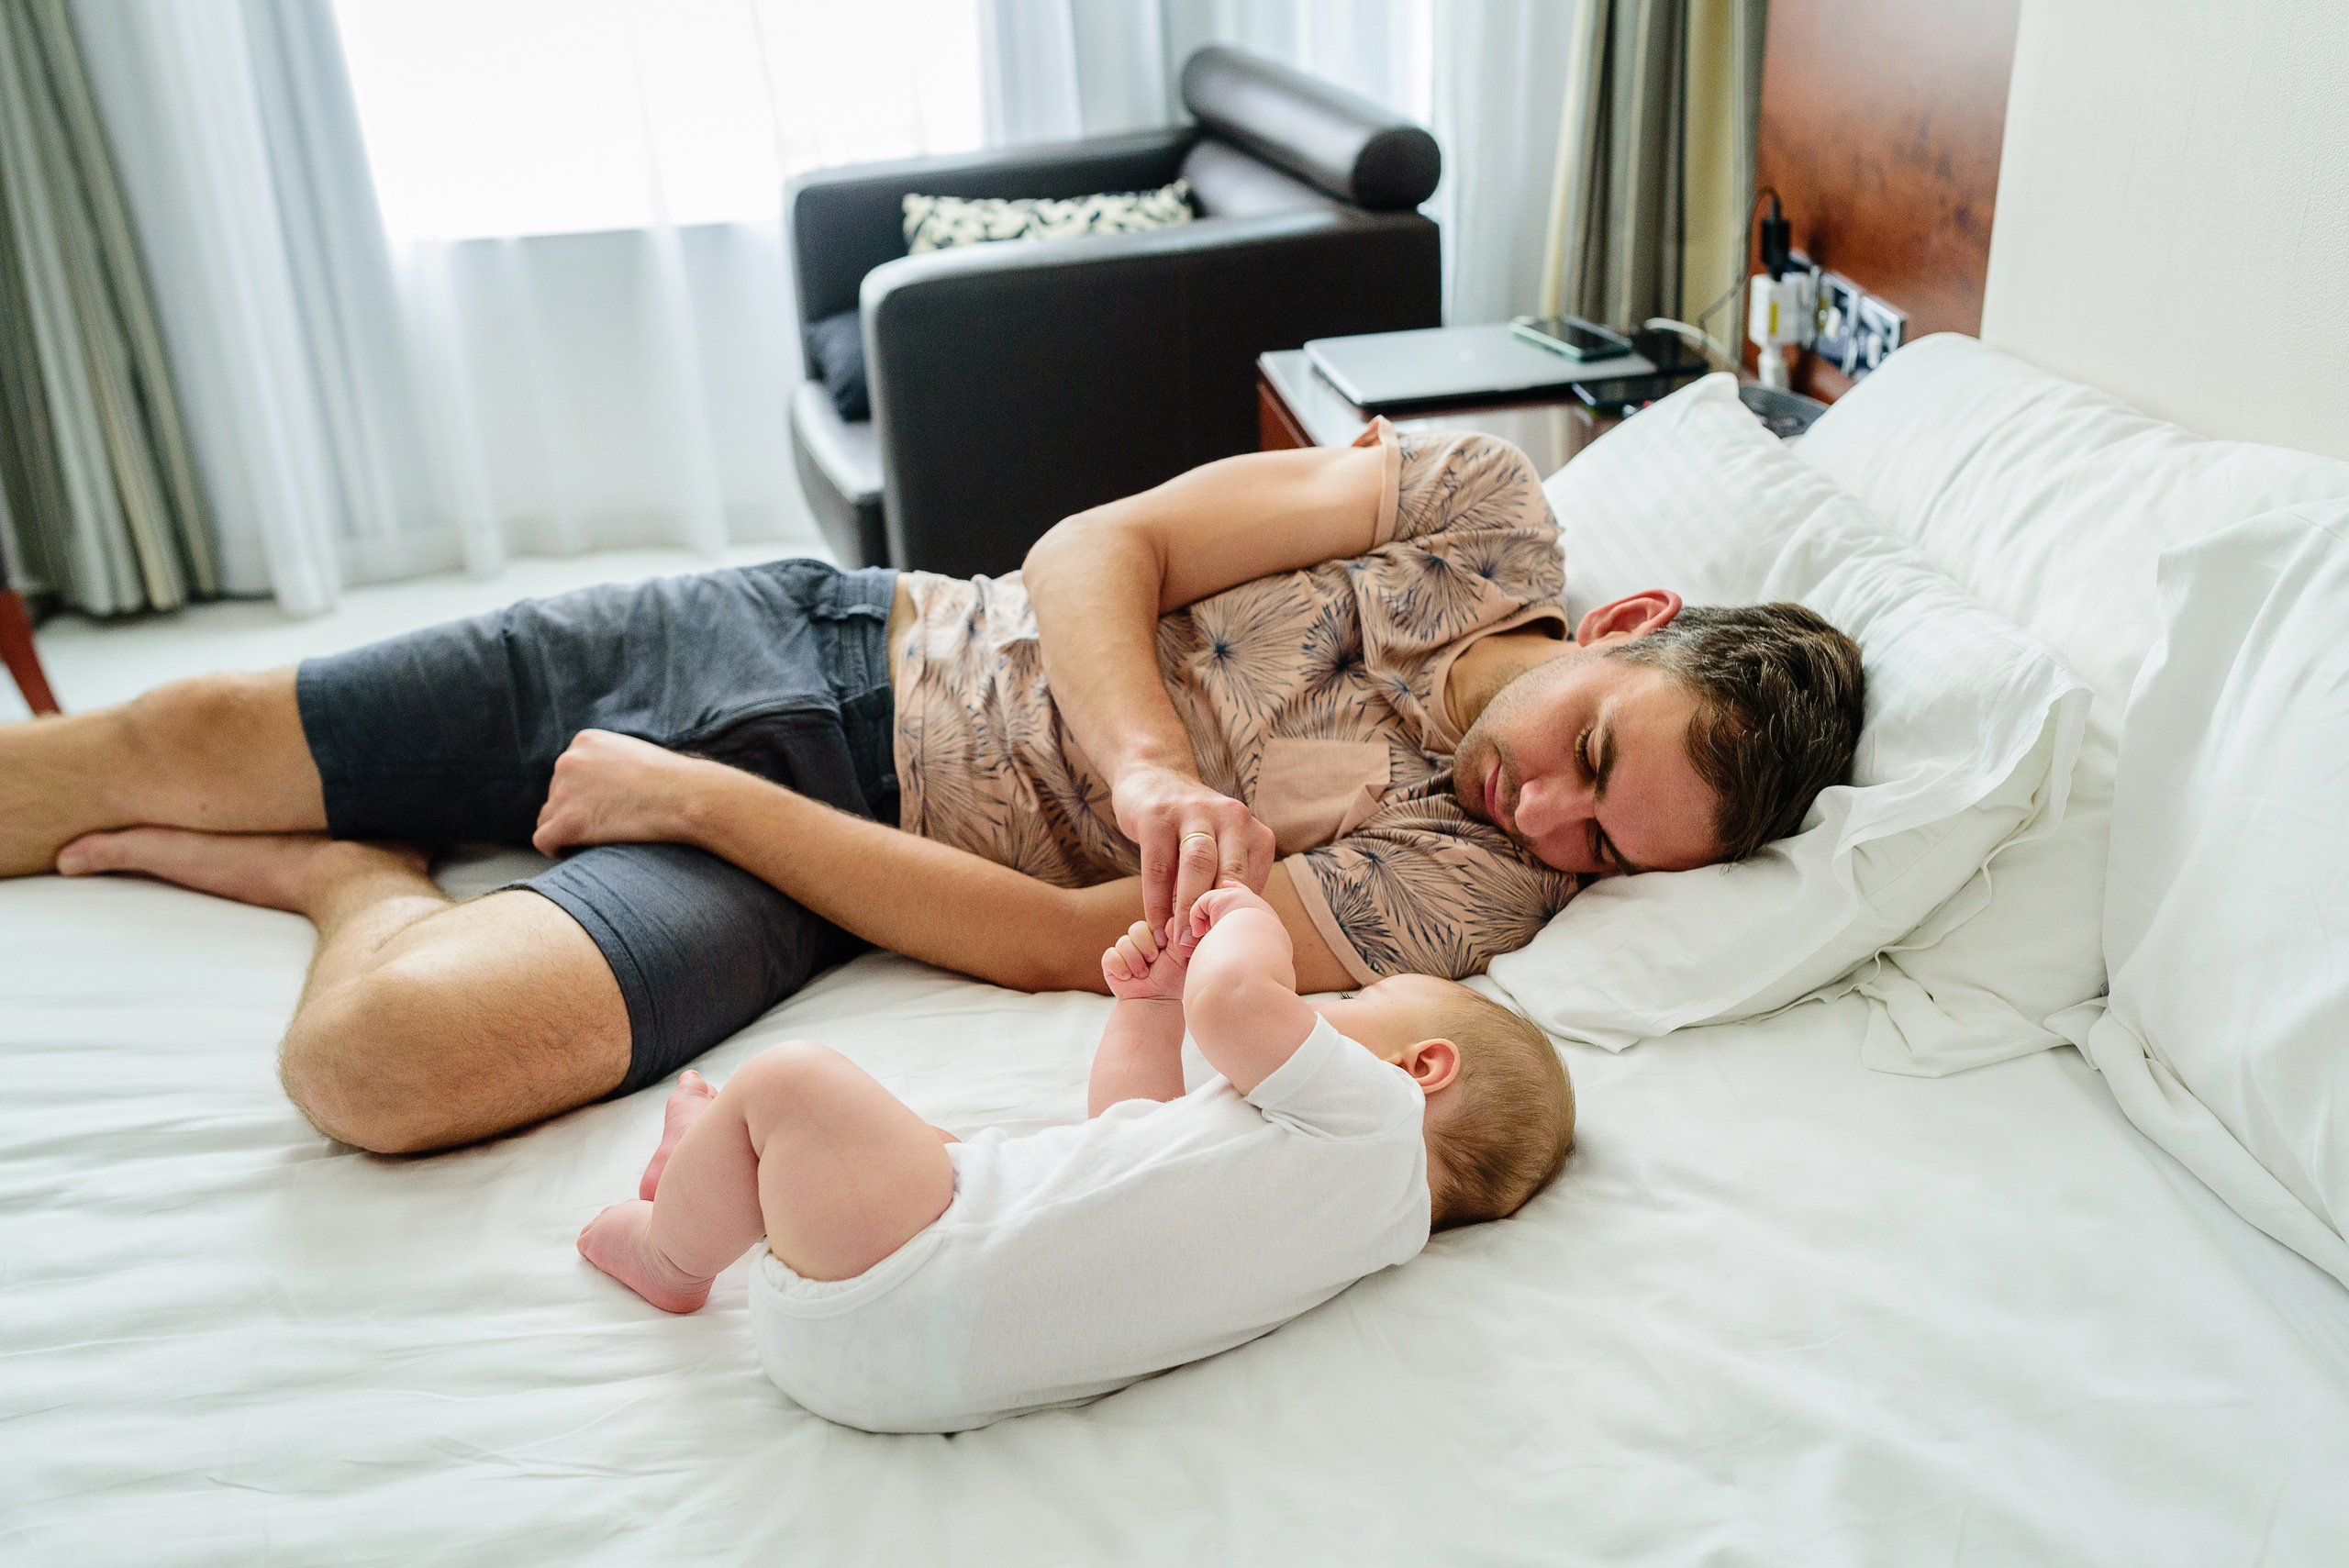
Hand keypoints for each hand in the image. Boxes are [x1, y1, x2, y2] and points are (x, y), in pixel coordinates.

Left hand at [532, 729, 718, 854]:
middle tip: (602, 825)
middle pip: (555, 793)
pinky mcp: (569, 821)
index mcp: (585, 741)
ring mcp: (566, 791)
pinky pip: (543, 839)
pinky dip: (555, 848)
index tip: (600, 807)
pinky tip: (571, 851)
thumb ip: (609, 762)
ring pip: (548, 816)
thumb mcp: (634, 752)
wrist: (685, 796)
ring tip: (591, 840)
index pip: (567, 771)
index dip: (581, 793)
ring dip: (566, 828)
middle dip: (573, 810)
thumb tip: (602, 785)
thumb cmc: (672, 779)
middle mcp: (569, 761)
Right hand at [1100, 916, 1197, 1002]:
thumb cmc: (1170, 979)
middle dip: (1145, 947)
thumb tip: (1172, 919)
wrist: (1154, 1001)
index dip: (1156, 934)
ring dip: (1135, 962)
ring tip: (1143, 974)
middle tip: (1152, 960)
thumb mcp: (1180, 956)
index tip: (1163, 946)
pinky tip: (1128, 978)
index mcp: (1155, 934)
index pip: (1152, 919)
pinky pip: (1110, 956)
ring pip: (1123, 942)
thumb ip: (1177, 936)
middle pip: (1136, 928)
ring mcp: (1124, 950)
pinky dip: (1121, 968)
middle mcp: (1139, 940)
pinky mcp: (1110, 962)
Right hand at [1111, 765, 1274, 944]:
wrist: (1153, 777)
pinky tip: (1154, 925)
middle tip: (1202, 951)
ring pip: (1197, 864)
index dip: (1237, 918)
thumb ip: (1229, 883)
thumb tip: (1232, 937)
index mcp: (1253, 831)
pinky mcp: (1158, 815)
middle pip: (1228, 871)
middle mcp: (1231, 817)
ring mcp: (1194, 811)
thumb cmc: (1191, 829)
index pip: (1251, 881)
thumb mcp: (1222, 849)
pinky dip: (1157, 900)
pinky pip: (1158, 864)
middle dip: (1216, 914)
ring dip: (1188, 908)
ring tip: (1179, 943)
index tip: (1225, 950)